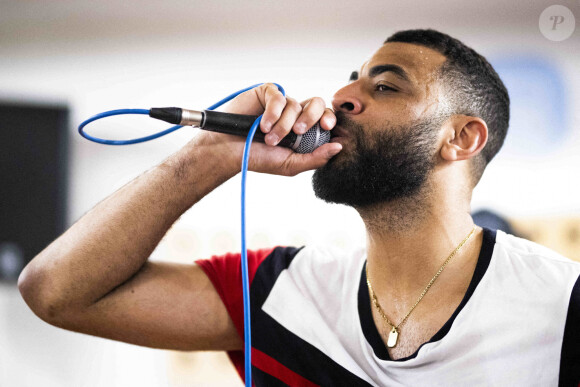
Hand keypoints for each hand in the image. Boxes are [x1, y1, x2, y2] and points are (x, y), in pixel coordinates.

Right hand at [198, 83, 342, 175]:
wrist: (229, 152)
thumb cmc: (258, 159)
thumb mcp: (290, 165)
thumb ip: (316, 158)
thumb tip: (339, 147)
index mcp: (305, 130)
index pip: (325, 119)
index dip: (330, 120)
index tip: (327, 128)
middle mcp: (295, 114)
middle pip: (317, 104)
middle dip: (311, 118)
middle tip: (298, 132)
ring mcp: (281, 103)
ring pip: (295, 104)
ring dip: (283, 125)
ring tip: (269, 139)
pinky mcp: (266, 94)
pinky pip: (278, 96)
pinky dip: (273, 112)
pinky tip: (263, 125)